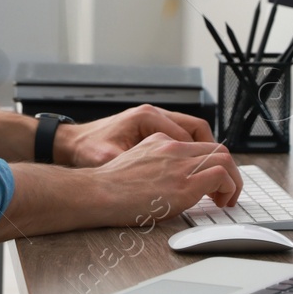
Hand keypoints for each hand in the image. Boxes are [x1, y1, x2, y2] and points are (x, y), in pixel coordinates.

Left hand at [55, 104, 215, 167]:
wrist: (70, 143)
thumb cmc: (88, 149)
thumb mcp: (110, 159)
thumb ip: (136, 164)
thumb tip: (158, 177)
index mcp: (149, 117)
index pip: (192, 134)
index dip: (206, 158)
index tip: (215, 178)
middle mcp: (154, 115)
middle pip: (198, 130)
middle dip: (212, 154)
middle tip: (222, 177)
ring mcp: (154, 121)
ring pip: (191, 134)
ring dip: (202, 154)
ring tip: (209, 177)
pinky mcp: (150, 131)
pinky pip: (180, 139)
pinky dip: (189, 154)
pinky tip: (189, 173)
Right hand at [87, 133, 241, 224]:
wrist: (98, 192)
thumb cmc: (109, 186)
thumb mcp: (133, 162)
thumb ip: (154, 163)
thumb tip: (167, 181)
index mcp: (161, 141)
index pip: (199, 145)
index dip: (212, 162)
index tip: (213, 181)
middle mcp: (174, 148)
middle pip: (217, 148)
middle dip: (229, 171)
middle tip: (225, 191)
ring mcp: (180, 165)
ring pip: (224, 158)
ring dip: (232, 180)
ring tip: (226, 199)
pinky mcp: (184, 185)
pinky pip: (221, 175)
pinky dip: (228, 188)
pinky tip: (219, 201)